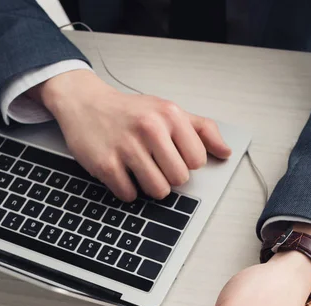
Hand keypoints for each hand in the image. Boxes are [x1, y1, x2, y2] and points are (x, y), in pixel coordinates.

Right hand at [29, 70, 230, 201]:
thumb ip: (201, 129)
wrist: (84, 104)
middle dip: (168, 176)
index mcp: (169, 114)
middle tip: (154, 163)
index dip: (186, 162)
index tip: (172, 154)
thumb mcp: (168, 110)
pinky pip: (130, 195)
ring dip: (150, 186)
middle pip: (179, 179)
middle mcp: (149, 128)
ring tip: (140, 170)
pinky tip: (121, 172)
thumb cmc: (130, 112)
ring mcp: (126, 147)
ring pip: (158, 190)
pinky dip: (127, 189)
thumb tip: (226, 152)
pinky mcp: (106, 165)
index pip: (198, 160)